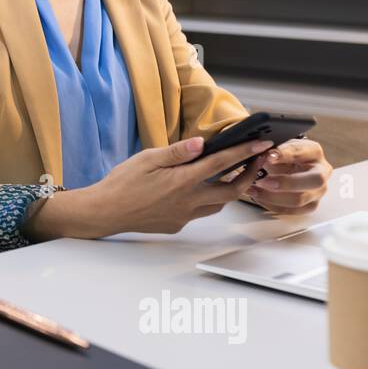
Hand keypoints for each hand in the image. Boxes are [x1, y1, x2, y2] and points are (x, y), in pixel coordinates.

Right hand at [84, 136, 275, 235]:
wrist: (105, 212)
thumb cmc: (122, 183)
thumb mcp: (147, 159)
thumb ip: (177, 152)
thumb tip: (201, 144)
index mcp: (183, 181)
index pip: (223, 164)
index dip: (245, 152)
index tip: (261, 144)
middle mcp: (188, 201)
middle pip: (232, 191)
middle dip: (250, 175)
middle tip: (258, 161)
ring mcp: (184, 215)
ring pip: (218, 204)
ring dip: (230, 190)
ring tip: (234, 176)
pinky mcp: (176, 224)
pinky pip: (199, 213)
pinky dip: (206, 200)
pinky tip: (197, 191)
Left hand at [243, 138, 331, 215]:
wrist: (291, 167)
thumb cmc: (285, 156)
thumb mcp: (279, 147)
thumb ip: (272, 150)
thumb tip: (260, 154)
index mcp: (314, 152)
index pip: (302, 152)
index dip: (284, 154)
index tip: (267, 157)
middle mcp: (321, 172)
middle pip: (314, 180)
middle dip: (286, 182)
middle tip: (262, 181)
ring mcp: (318, 191)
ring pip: (299, 199)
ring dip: (273, 197)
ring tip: (253, 190)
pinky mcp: (309, 206)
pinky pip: (290, 210)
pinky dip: (271, 205)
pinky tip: (258, 197)